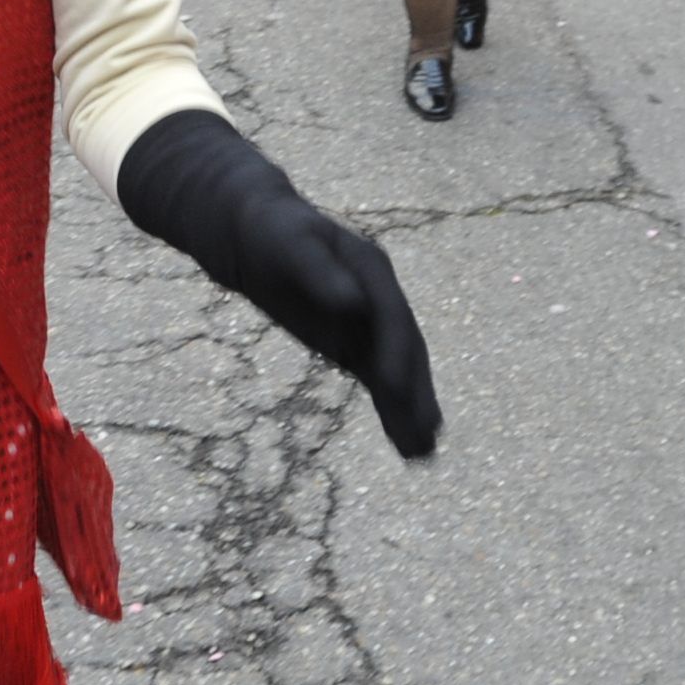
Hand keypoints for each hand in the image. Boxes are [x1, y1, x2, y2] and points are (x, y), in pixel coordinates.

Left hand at [225, 183, 440, 457]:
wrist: (256, 231)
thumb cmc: (271, 231)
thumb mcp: (290, 244)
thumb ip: (320, 273)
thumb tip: (354, 303)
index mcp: (372, 269)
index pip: (391, 317)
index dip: (396, 353)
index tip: (395, 389)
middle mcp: (380, 298)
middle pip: (405, 350)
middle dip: (416, 393)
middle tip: (428, 435)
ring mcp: (369, 322)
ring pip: (396, 372)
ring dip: (411, 411)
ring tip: (424, 454)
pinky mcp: (352, 343)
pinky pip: (377, 380)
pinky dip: (392, 409)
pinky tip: (405, 441)